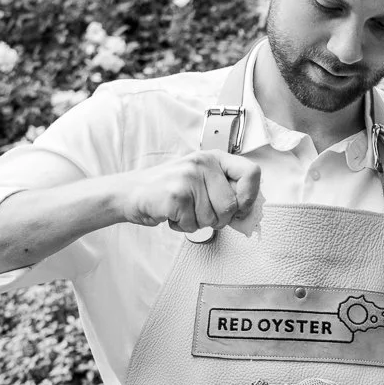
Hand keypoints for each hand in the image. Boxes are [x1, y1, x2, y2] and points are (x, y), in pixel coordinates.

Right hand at [120, 152, 260, 234]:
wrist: (131, 192)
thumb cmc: (170, 189)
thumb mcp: (201, 180)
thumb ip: (226, 190)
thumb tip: (250, 213)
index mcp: (213, 158)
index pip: (252, 173)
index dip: (250, 196)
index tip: (240, 207)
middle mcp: (202, 164)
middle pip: (231, 206)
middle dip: (218, 219)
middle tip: (200, 212)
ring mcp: (188, 179)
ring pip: (214, 219)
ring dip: (198, 223)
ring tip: (184, 210)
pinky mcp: (176, 196)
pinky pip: (194, 225)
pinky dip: (183, 227)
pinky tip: (173, 214)